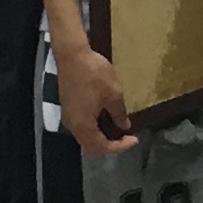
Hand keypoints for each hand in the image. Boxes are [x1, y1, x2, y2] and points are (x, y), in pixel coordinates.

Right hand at [53, 34, 138, 156]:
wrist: (72, 55)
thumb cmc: (94, 74)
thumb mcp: (113, 94)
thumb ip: (119, 114)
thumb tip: (124, 126)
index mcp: (83, 125)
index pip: (102, 147)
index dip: (120, 147)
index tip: (134, 139)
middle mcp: (72, 125)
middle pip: (90, 146)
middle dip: (109, 146)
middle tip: (125, 139)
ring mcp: (68, 116)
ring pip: (84, 137)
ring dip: (100, 138)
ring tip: (117, 131)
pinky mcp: (68, 108)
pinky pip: (81, 127)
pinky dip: (93, 130)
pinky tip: (105, 120)